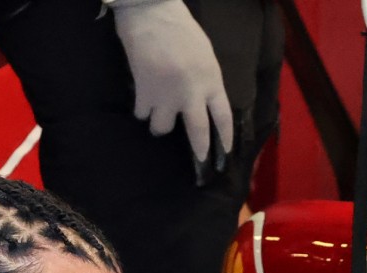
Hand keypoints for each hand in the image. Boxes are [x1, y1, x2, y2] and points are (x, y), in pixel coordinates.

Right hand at [109, 0, 232, 167]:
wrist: (152, 15)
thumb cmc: (181, 31)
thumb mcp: (205, 57)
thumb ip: (206, 82)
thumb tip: (202, 103)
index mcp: (211, 81)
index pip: (223, 118)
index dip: (225, 138)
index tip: (225, 152)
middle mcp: (192, 93)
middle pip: (198, 133)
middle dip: (199, 151)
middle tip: (200, 162)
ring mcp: (167, 95)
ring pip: (163, 128)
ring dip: (160, 125)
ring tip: (158, 114)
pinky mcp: (144, 93)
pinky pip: (142, 114)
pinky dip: (141, 110)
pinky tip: (142, 100)